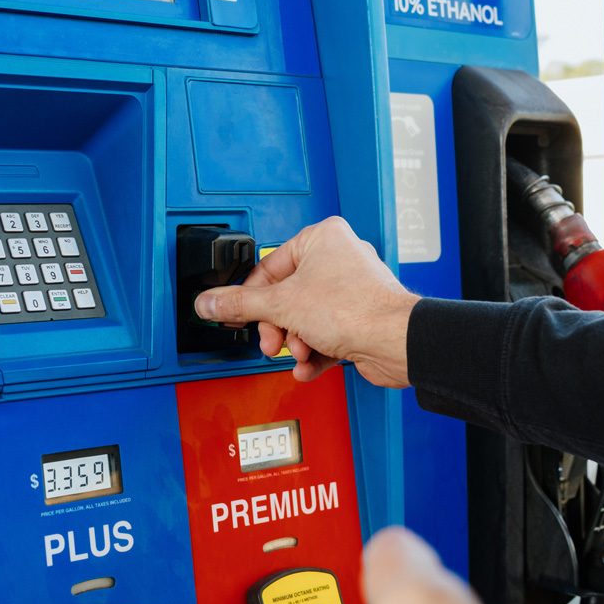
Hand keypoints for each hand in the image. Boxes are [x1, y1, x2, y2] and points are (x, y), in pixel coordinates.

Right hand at [193, 217, 419, 386]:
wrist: (394, 342)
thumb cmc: (355, 309)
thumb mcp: (281, 305)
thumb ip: (240, 305)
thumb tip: (210, 303)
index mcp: (321, 239)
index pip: (270, 267)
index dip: (251, 297)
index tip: (236, 314)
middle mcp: (339, 259)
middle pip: (287, 297)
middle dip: (278, 327)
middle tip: (273, 341)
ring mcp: (351, 290)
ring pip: (305, 319)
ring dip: (296, 343)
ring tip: (300, 352)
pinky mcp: (359, 318)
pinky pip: (325, 333)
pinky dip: (315, 352)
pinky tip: (309, 365)